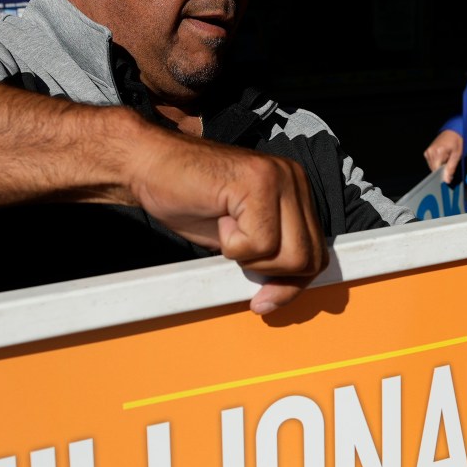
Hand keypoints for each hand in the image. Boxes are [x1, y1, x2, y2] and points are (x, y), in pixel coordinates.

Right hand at [120, 127, 325, 315]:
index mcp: (294, 191)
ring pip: (288, 255)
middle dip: (271, 275)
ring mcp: (278, 178)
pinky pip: (260, 243)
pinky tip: (220, 219)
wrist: (150, 167)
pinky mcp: (257, 182)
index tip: (268, 300)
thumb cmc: (187, 198)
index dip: (292, 284)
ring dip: (250, 258)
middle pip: (308, 258)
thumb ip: (269, 254)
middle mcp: (293, 180)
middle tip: (237, 258)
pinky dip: (233, 246)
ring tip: (227, 231)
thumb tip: (285, 291)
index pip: (316, 253)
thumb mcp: (238, 235)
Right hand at [424, 128, 464, 182]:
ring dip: (439, 166)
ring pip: (432, 167)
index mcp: (438, 152)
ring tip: (446, 159)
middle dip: (442, 170)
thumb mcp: (457, 155)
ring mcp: (428, 152)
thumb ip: (451, 168)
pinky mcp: (427, 152)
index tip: (448, 175)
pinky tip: (442, 158)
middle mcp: (430, 152)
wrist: (452, 132)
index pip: (437, 171)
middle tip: (449, 164)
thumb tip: (446, 180)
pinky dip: (437, 163)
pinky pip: (431, 163)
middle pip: (434, 170)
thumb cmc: (456, 141)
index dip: (443, 174)